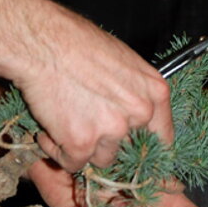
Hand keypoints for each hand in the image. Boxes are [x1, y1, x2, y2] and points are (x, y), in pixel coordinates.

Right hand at [1, 0, 173, 172]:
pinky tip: (49, 130)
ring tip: (65, 121)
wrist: (44, 44)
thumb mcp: (124, 61)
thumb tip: (132, 114)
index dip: (144, 146)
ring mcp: (112, 130)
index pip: (163, 137)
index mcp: (155, 92)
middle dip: (109, 143)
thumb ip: (135, 92)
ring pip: (102, 159)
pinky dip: (58, 151)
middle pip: (130, 149)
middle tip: (86, 125)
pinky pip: (72, 163)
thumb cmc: (79, 43)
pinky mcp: (81, 144)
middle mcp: (139, 113)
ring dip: (83, 148)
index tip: (132, 151)